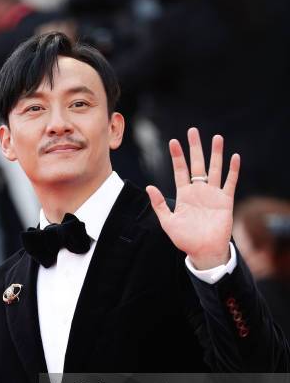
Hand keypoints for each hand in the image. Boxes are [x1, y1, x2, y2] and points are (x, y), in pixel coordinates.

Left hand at [146, 128, 239, 269]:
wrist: (204, 251)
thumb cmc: (185, 239)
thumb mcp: (168, 222)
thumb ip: (159, 204)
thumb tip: (149, 187)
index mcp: (184, 195)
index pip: (180, 171)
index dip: (177, 156)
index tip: (173, 141)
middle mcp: (199, 191)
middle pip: (197, 165)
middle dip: (195, 148)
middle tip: (192, 131)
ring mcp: (213, 195)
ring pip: (215, 169)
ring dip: (216, 154)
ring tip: (216, 137)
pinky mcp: (225, 201)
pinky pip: (230, 183)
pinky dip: (233, 170)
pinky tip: (234, 157)